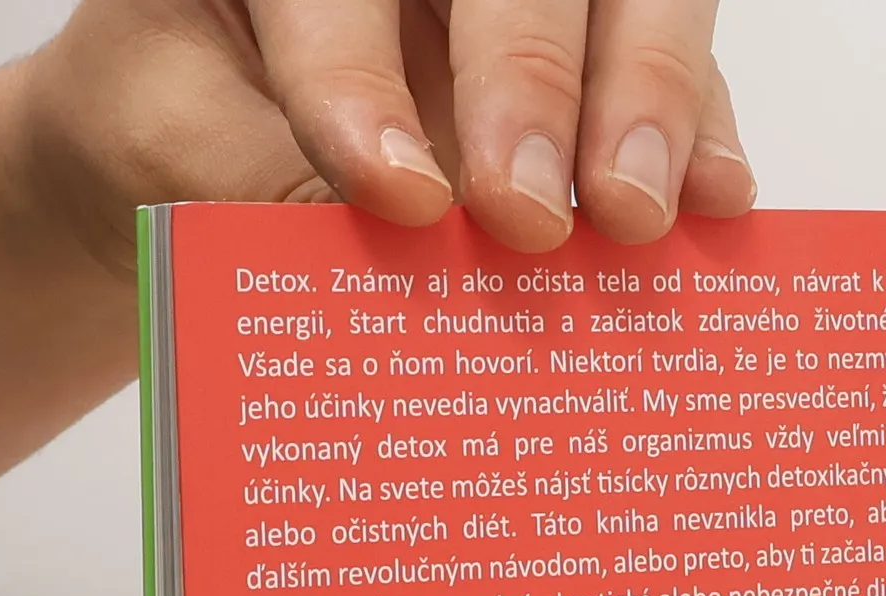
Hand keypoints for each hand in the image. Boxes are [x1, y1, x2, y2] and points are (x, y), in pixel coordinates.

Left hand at [25, 0, 755, 275]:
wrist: (200, 140)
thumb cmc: (177, 122)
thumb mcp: (169, 143)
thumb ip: (255, 179)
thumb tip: (403, 253)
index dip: (364, 80)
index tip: (398, 195)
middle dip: (528, 81)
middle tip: (526, 213)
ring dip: (645, 98)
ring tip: (635, 214)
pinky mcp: (600, 52)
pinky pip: (684, 68)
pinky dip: (705, 135)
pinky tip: (716, 204)